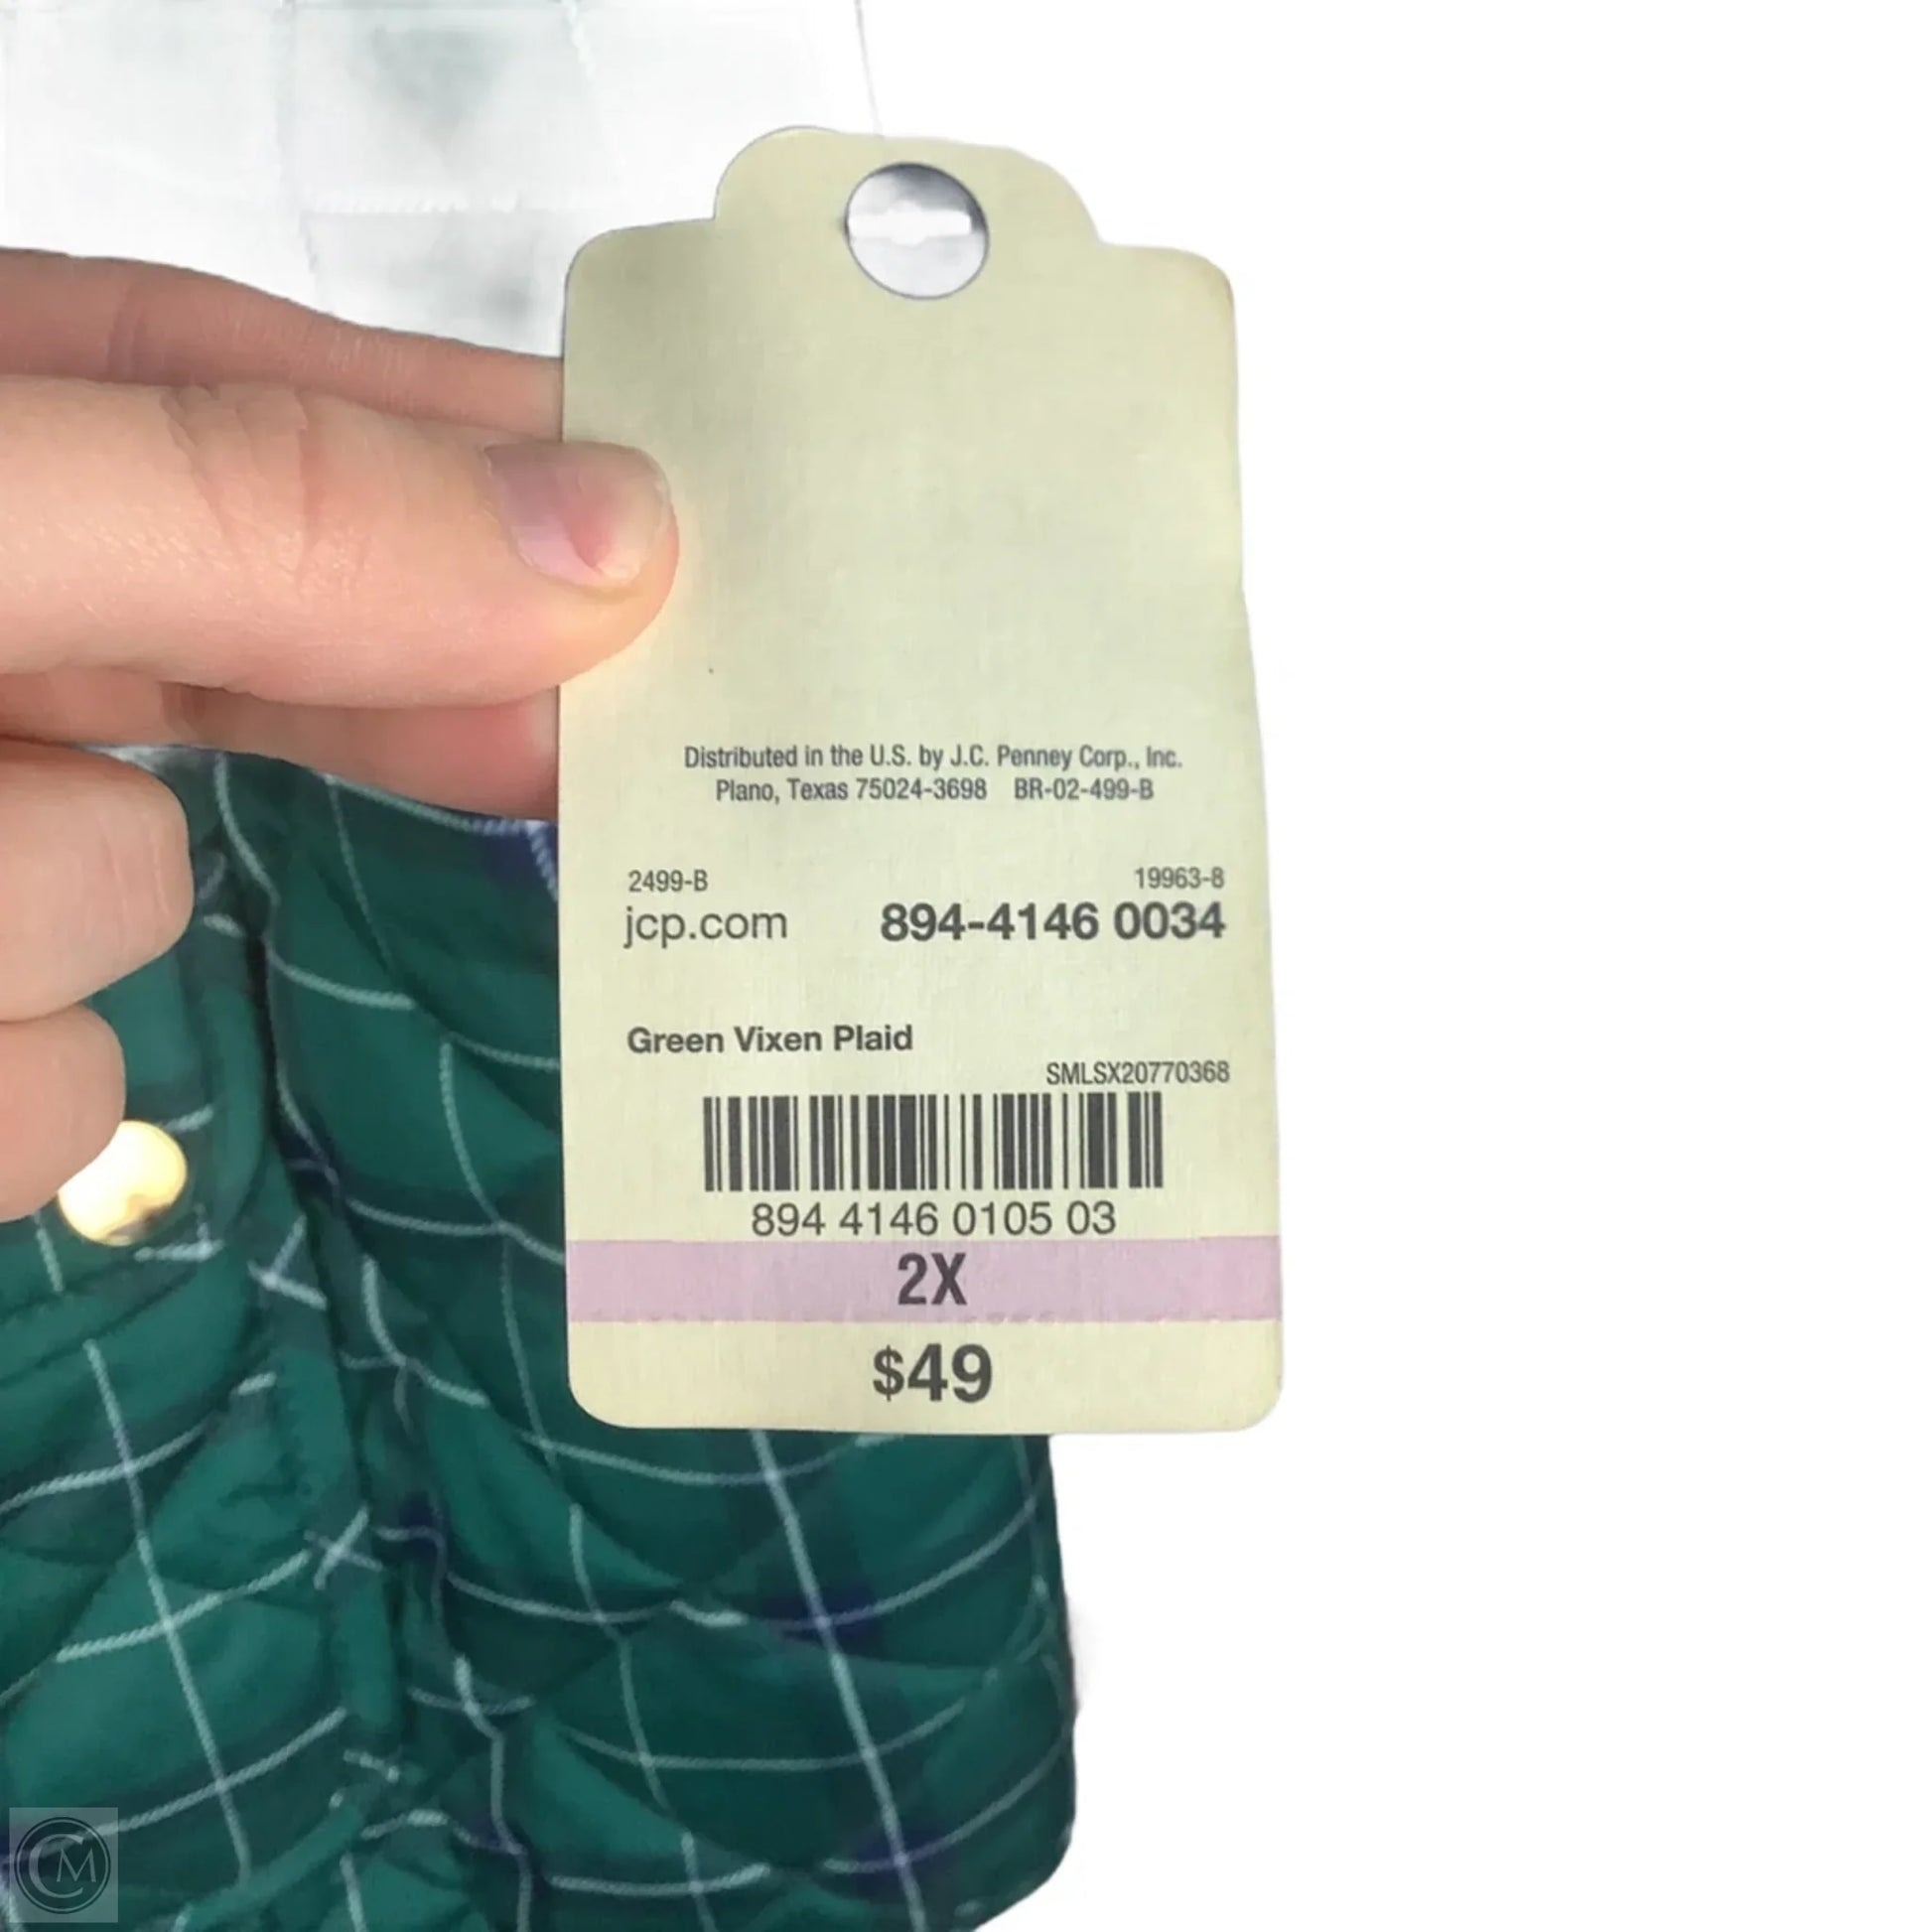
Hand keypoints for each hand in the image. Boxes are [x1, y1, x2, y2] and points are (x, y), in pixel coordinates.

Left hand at [0, 253, 678, 1220]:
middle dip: (388, 719)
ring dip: (47, 928)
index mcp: (0, 431)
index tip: (715, 527)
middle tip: (663, 754)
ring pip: (132, 908)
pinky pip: (52, 1094)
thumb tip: (611, 542)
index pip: (283, 399)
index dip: (502, 459)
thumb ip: (253, 515)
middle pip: (267, 664)